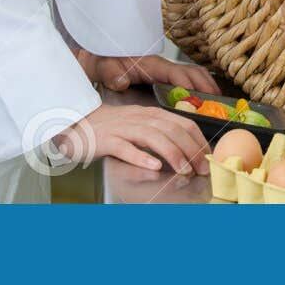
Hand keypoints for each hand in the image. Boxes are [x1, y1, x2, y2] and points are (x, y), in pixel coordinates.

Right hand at [61, 102, 211, 175]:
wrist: (76, 122)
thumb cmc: (111, 128)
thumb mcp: (140, 126)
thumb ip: (161, 133)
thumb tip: (187, 150)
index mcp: (152, 114)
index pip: (183, 123)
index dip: (198, 140)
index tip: (208, 158)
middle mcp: (141, 117)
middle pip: (173, 130)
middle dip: (191, 150)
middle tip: (201, 168)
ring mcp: (124, 128)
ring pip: (153, 137)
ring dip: (172, 154)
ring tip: (184, 170)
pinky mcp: (107, 140)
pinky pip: (126, 148)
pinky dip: (142, 157)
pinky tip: (154, 166)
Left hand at [76, 50, 218, 93]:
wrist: (100, 54)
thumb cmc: (104, 62)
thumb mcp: (104, 68)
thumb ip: (111, 75)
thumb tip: (121, 82)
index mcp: (152, 65)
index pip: (177, 74)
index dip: (189, 87)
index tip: (199, 101)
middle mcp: (163, 66)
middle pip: (193, 72)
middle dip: (207, 86)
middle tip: (219, 104)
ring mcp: (165, 69)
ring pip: (194, 73)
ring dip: (208, 85)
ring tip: (218, 103)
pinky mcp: (164, 75)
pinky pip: (188, 78)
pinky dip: (201, 85)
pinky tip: (204, 99)